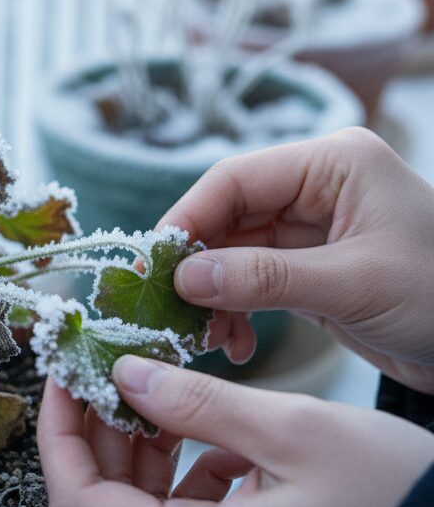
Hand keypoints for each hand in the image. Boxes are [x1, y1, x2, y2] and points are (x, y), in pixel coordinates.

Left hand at [38, 358, 433, 506]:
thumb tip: (122, 374)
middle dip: (96, 436)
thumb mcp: (291, 430)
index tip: (64, 373)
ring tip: (151, 392)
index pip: (79, 502)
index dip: (60, 431)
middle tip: (102, 370)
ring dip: (136, 454)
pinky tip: (206, 437)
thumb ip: (194, 402)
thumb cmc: (394, 500)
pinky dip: (177, 480)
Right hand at [159, 127, 433, 392]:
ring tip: (203, 337)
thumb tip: (183, 279)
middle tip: (167, 309)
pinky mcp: (310, 268)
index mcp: (332, 163)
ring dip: (212, 296)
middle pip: (227, 216)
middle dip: (197, 266)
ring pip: (233, 253)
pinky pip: (251, 282)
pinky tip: (232, 343)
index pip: (235, 179)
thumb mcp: (353, 284)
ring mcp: (311, 228)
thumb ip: (265, 279)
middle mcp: (316, 187)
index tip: (153, 265)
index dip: (189, 219)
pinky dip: (234, 311)